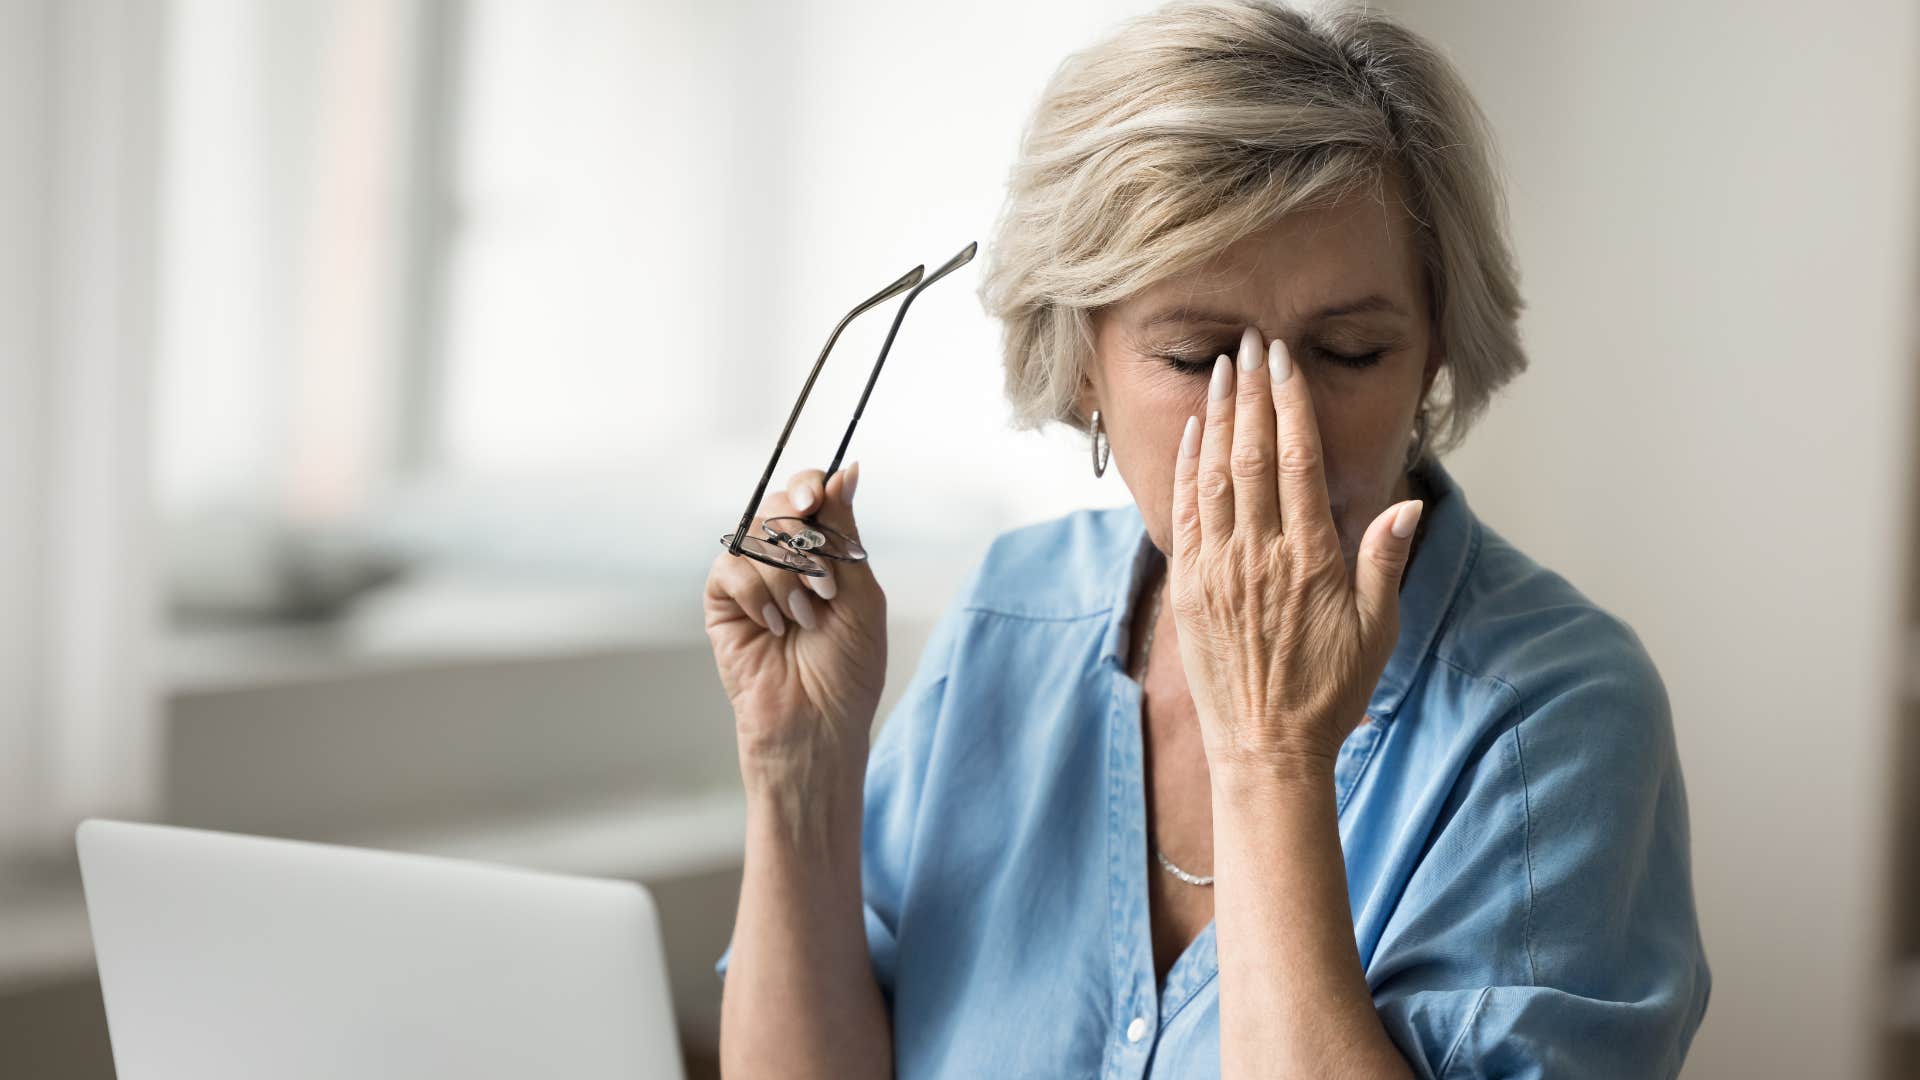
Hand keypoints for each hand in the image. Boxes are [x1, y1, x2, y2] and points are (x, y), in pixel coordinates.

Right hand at [704, 464, 887, 778]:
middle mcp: (785, 559)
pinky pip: (729, 567)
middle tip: (822, 580)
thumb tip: (845, 470)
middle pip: (777, 506)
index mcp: (823, 552)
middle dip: (800, 535)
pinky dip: (756, 592)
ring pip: (753, 534)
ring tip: (804, 618)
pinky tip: (773, 626)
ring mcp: (752, 579)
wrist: (816, 724)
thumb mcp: (860, 594)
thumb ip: (846, 532)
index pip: (808, 494)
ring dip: (786, 575)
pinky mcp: (723, 602)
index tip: (815, 500)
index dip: (808, 486)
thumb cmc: (846, 670)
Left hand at [1168, 327, 1422, 778]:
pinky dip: (1189, 466)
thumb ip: (1385, 560)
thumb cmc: (1330, 691)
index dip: (1290, 404)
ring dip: (1219, 417)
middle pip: (1252, 454)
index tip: (1285, 362)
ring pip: (1215, 475)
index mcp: (1310, 558)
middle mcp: (1260, 554)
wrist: (1266, 748)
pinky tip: (1195, 431)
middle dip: (1252, 393)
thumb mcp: (1376, 629)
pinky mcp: (1191, 586)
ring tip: (1222, 369)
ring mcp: (1219, 568)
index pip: (1297, 461)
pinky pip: (1187, 512)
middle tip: (1251, 343)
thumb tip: (1406, 504)